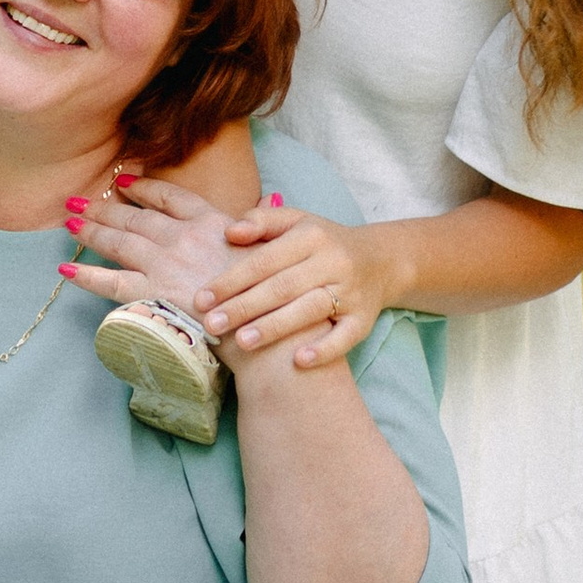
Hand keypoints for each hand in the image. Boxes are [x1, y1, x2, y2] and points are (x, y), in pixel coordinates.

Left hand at [58, 173, 252, 347]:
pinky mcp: (154, 294)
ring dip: (91, 231)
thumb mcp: (271, 244)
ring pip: (119, 242)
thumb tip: (267, 202)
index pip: (168, 196)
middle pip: (135, 217)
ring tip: (70, 222)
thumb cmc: (274, 287)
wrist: (266, 323)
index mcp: (211, 221)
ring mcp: (165, 264)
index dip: (143, 187)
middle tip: (78, 201)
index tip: (123, 182)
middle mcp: (182, 237)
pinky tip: (66, 269)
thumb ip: (261, 221)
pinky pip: (111, 282)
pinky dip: (86, 276)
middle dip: (104, 208)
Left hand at [198, 197, 390, 370]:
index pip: (264, 260)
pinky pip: (345, 336)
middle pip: (283, 287)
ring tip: (241, 342)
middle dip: (244, 307)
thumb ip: (261, 221)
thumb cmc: (322, 243)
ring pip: (310, 310)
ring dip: (276, 327)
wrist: (381, 261)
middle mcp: (333, 262)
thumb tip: (229, 231)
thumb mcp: (295, 222)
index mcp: (311, 236)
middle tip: (211, 325)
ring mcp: (350, 292)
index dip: (231, 279)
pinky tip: (299, 361)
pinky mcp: (365, 320)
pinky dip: (324, 350)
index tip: (201, 298)